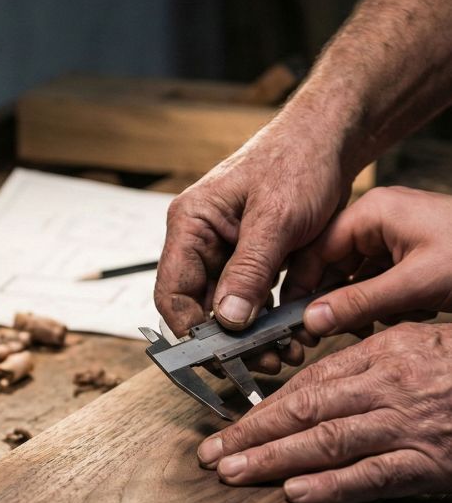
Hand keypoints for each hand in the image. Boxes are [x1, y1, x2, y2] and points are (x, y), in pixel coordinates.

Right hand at [154, 117, 352, 336]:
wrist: (330, 139)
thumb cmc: (298, 161)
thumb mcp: (275, 219)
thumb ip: (248, 270)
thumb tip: (228, 320)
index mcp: (191, 225)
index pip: (172, 292)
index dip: (190, 331)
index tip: (220, 357)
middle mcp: (202, 240)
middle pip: (200, 307)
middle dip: (229, 340)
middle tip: (264, 362)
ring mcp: (227, 250)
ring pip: (228, 308)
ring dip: (254, 334)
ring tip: (285, 353)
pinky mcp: (253, 257)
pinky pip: (252, 298)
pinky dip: (270, 318)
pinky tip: (292, 333)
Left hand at [197, 322, 451, 502]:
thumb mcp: (418, 342)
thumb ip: (368, 359)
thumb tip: (317, 384)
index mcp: (383, 352)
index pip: (308, 382)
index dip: (264, 404)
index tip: (233, 419)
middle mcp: (387, 386)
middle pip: (304, 410)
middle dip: (250, 433)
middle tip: (212, 451)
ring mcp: (407, 426)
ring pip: (325, 442)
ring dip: (272, 459)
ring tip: (234, 472)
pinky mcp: (429, 464)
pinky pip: (372, 477)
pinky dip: (331, 487)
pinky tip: (295, 493)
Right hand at [285, 186, 451, 334]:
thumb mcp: (416, 285)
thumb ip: (359, 304)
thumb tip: (311, 321)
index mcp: (372, 212)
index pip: (316, 250)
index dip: (304, 287)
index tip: (296, 322)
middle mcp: (376, 221)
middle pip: (333, 266)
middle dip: (339, 301)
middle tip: (340, 331)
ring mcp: (393, 238)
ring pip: (355, 279)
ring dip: (366, 306)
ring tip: (389, 319)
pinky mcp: (408, 256)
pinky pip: (378, 283)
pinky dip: (387, 304)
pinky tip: (410, 313)